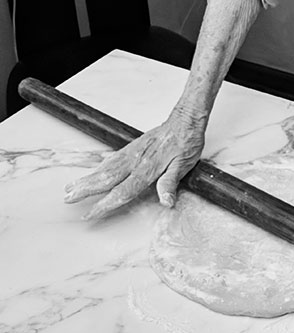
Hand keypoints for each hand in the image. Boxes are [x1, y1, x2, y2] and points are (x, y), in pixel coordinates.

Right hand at [63, 104, 206, 219]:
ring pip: (105, 168)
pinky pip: (112, 159)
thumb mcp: (184, 164)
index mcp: (147, 168)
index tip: (90, 214)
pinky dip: (98, 167)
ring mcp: (132, 152)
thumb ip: (171, 182)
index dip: (106, 204)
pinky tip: (91, 173)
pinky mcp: (133, 147)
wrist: (185, 119)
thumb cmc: (186, 142)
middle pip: (106, 178)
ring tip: (70, 187)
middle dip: (85, 190)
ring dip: (87, 178)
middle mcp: (136, 160)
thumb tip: (166, 202)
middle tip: (67, 199)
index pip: (123, 190)